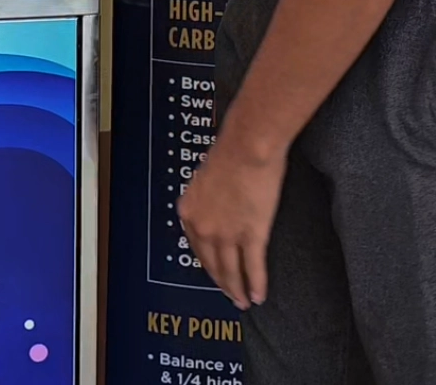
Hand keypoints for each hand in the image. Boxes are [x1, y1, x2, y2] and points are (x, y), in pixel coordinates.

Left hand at [177, 132, 285, 310]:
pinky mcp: (251, 235)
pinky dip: (257, 284)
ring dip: (238, 290)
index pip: (196, 247)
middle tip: (231, 295)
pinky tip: (259, 295)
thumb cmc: (229, 153)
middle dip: (222, 282)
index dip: (207, 264)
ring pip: (231, 271)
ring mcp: (227, 234)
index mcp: (188, 211)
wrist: (247, 146)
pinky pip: (254, 268)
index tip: (214, 273)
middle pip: (212, 264)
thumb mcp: (205, 180)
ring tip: (244, 301)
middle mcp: (203, 227)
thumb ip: (206, 201)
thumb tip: (214, 210)